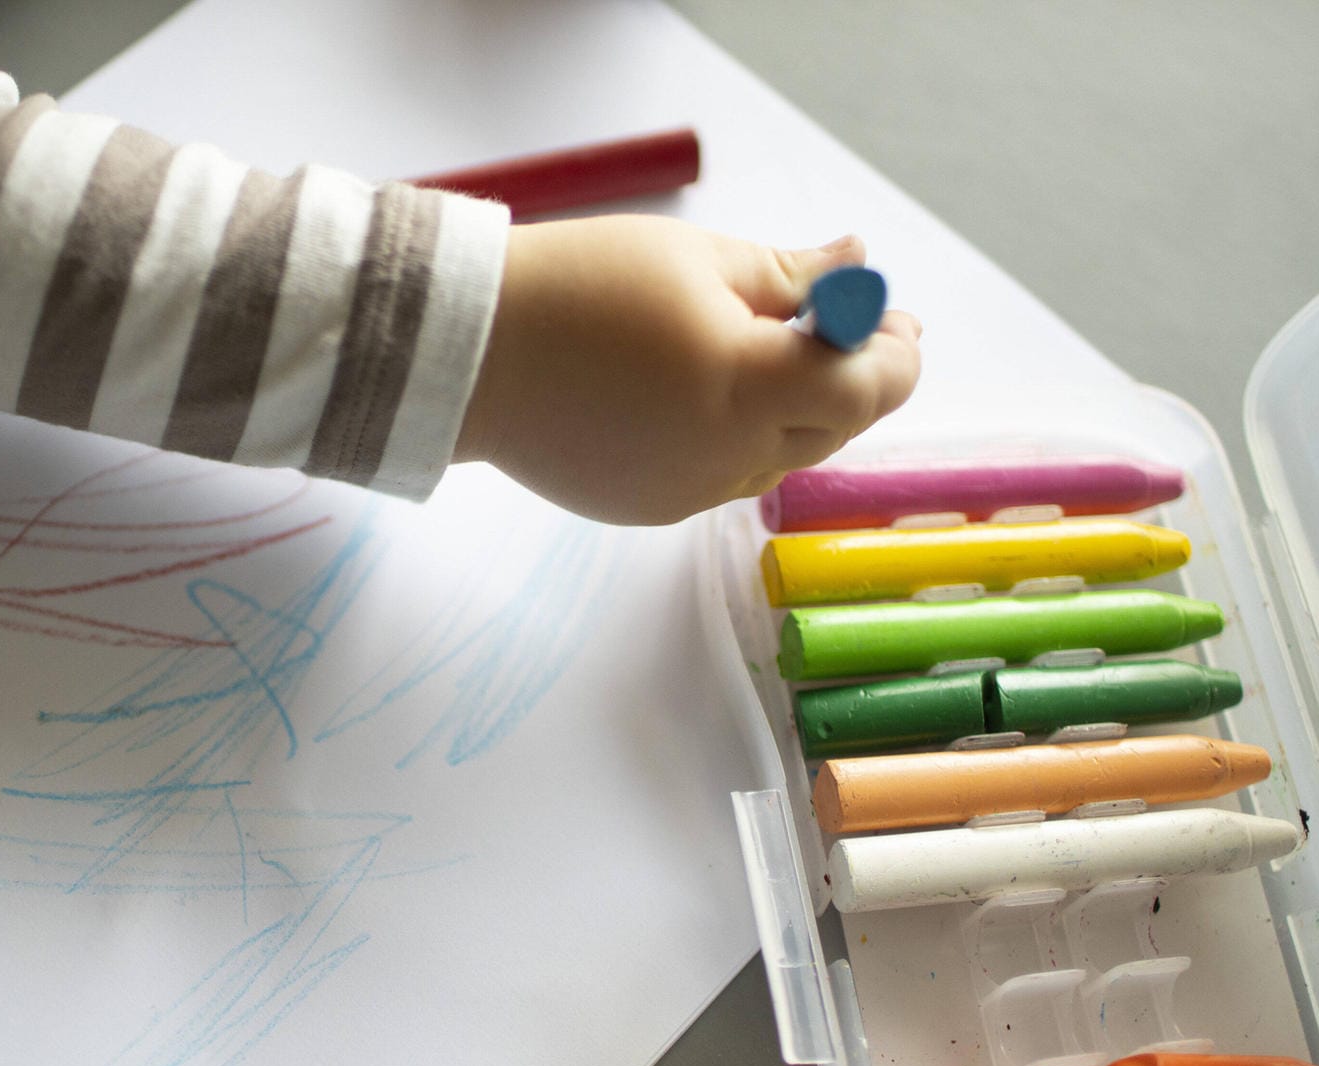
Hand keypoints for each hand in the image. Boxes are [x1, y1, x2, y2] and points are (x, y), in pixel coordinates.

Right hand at [454, 216, 921, 524]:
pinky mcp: (647, 509)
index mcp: (746, 387)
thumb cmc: (579, 286)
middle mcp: (726, 458)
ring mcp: (685, 494)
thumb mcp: (696, 259)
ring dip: (795, 413)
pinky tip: (704, 395)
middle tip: (847, 329)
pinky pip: (721, 477)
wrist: (464, 352)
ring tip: (767, 356)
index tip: (894, 318)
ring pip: (779, 459)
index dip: (896, 353)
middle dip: (853, 380)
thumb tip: (859, 263)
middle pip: (834, 429)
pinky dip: (736, 439)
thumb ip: (791, 277)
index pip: (869, 386)